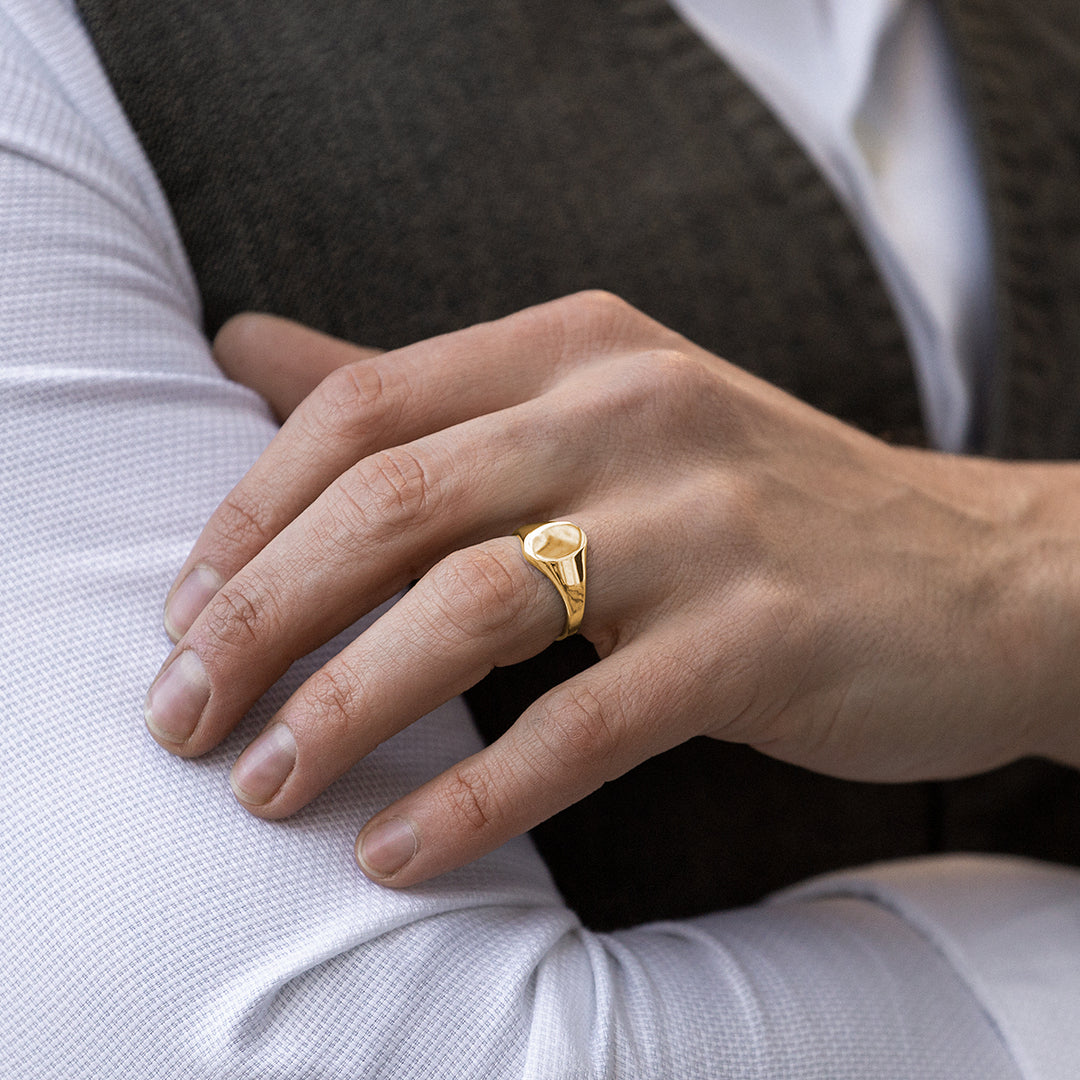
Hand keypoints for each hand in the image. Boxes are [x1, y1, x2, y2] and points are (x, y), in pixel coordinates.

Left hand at [145, 291, 1079, 885]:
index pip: (363, 405)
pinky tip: (397, 854)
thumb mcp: (594, 409)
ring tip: (266, 787)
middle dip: (261, 618)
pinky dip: (475, 798)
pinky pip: (581, 726)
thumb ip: (422, 389)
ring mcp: (700, 521)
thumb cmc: (757, 503)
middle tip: (183, 716)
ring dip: (343, 709)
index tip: (186, 612)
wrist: (977, 570)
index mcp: (576, 346)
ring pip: (470, 608)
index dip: (252, 511)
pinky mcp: (757, 637)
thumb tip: (242, 350)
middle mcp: (630, 411)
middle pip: (392, 503)